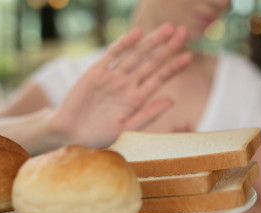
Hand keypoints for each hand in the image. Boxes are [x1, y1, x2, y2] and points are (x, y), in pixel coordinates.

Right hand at [50, 23, 191, 147]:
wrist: (71, 133)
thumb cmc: (99, 136)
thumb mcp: (127, 129)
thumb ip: (148, 115)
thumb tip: (171, 101)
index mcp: (137, 99)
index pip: (159, 78)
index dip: (173, 67)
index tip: (189, 56)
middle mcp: (127, 85)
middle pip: (151, 62)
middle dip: (167, 48)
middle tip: (183, 32)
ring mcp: (113, 76)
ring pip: (135, 55)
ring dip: (151, 42)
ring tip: (168, 29)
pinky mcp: (96, 72)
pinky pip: (112, 55)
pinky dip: (124, 44)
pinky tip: (137, 34)